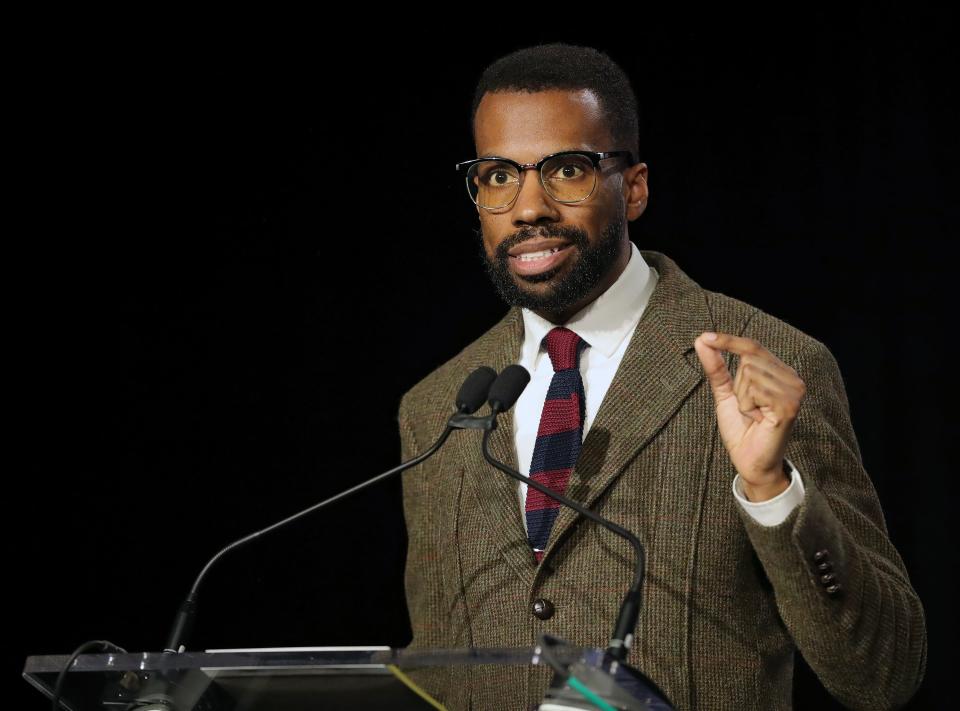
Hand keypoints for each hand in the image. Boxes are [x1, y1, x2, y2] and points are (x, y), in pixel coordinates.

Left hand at [693, 332, 805, 500]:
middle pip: (748, 359)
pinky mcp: (789, 406)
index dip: (728, 340)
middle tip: (747, 408)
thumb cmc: (741, 429)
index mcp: (779, 372)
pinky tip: (758, 421)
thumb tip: (702, 339)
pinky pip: (754, 391)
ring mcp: (794, 391)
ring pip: (749, 373)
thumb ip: (716, 367)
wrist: (750, 461)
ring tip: (754, 415)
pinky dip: (747, 408)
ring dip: (742, 399)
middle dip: (737, 385)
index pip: (752, 346)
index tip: (704, 337)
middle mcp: (792, 378)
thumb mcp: (725, 393)